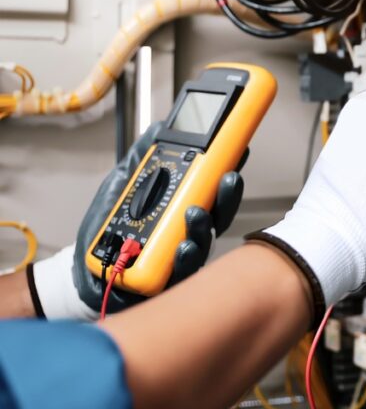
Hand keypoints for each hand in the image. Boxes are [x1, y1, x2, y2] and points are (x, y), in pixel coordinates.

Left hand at [30, 123, 244, 319]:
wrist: (85, 266)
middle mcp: (189, 231)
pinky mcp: (167, 279)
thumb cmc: (110, 228)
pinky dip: (185, 257)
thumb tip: (159, 129)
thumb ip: (141, 159)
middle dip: (226, 196)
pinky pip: (183, 272)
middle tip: (228, 177)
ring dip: (204, 226)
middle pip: (218, 214)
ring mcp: (181, 256)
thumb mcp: (121, 184)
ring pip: (205, 242)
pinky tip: (183, 247)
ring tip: (195, 213)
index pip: (212, 189)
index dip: (227, 170)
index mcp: (183, 207)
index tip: (238, 151)